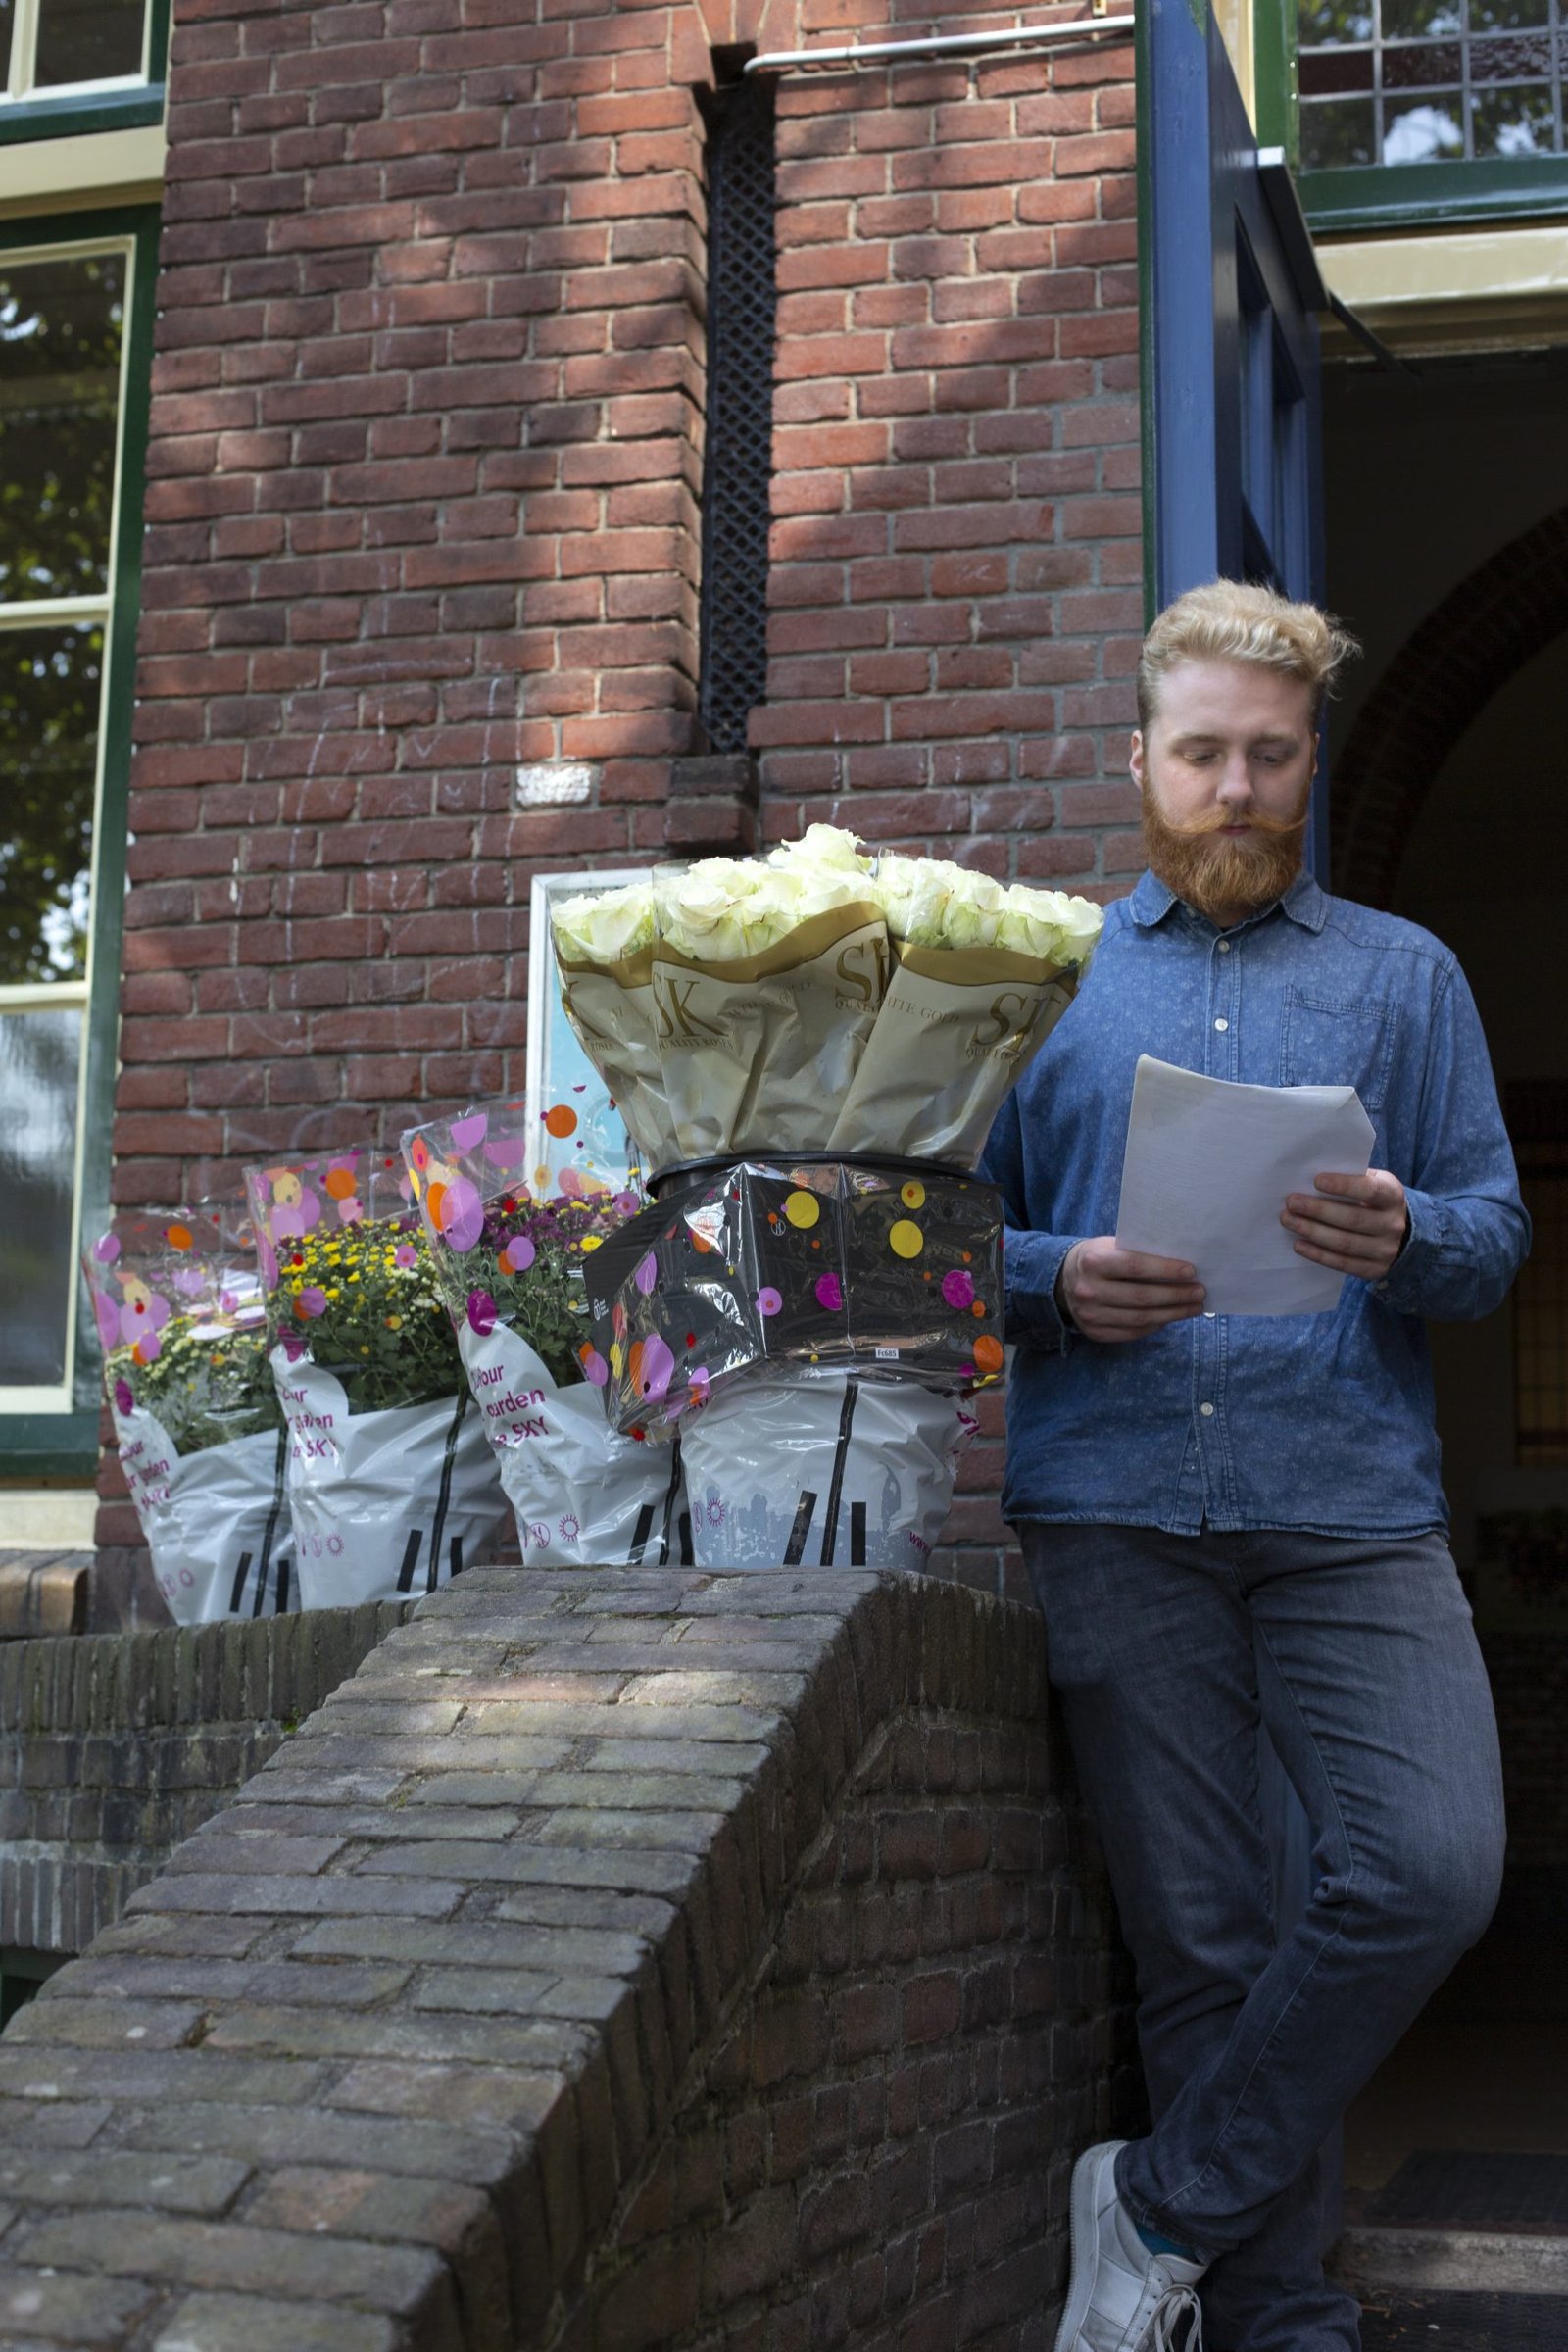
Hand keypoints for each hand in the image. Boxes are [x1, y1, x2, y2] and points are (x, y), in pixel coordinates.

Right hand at [1057, 1237, 1205, 1342]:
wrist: (1062, 1280)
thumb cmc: (1098, 1257)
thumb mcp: (1111, 1246)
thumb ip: (1138, 1253)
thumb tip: (1181, 1266)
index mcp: (1093, 1261)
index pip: (1135, 1266)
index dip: (1165, 1270)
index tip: (1191, 1272)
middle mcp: (1088, 1290)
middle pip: (1141, 1297)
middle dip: (1176, 1295)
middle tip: (1200, 1292)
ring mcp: (1089, 1315)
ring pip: (1140, 1319)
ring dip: (1172, 1314)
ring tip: (1194, 1307)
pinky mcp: (1094, 1332)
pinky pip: (1132, 1333)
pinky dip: (1156, 1326)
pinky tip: (1171, 1318)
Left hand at [1281, 1168, 1408, 1280]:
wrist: (1400, 1232)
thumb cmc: (1373, 1199)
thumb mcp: (1372, 1181)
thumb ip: (1350, 1177)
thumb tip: (1310, 1177)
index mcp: (1392, 1195)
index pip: (1370, 1190)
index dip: (1343, 1186)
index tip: (1316, 1180)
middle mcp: (1393, 1224)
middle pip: (1353, 1219)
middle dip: (1318, 1210)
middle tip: (1291, 1202)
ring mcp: (1386, 1250)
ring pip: (1345, 1243)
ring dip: (1312, 1231)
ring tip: (1288, 1220)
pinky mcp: (1375, 1269)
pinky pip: (1343, 1264)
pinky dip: (1318, 1254)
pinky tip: (1298, 1244)